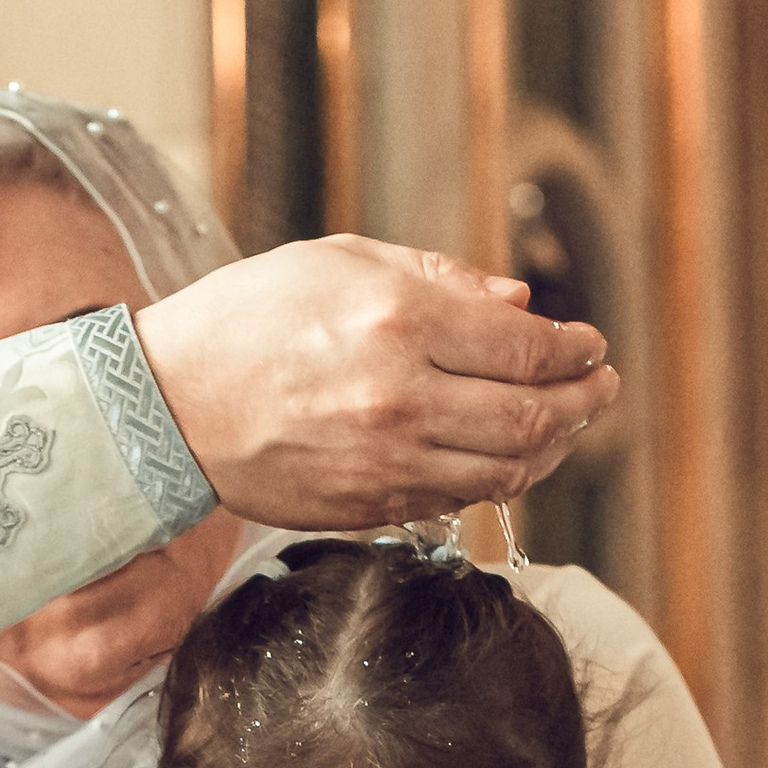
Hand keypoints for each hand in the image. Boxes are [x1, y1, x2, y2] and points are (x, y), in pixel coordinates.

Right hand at [136, 235, 619, 527]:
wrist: (166, 405)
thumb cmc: (246, 321)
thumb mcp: (341, 263)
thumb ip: (439, 278)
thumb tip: (518, 301)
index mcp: (399, 320)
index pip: (529, 347)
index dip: (575, 350)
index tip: (590, 345)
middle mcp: (402, 396)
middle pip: (535, 415)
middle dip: (585, 401)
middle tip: (600, 388)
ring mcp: (386, 460)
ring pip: (507, 468)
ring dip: (553, 447)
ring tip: (567, 425)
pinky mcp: (368, 504)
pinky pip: (458, 498)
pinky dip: (497, 478)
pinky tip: (507, 456)